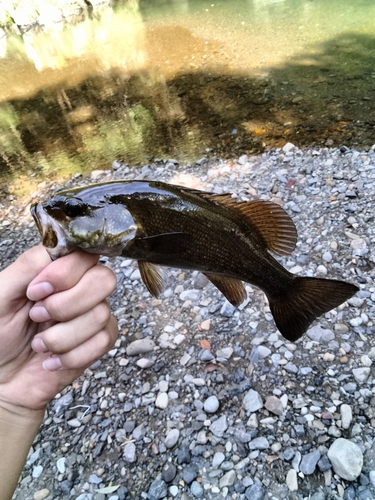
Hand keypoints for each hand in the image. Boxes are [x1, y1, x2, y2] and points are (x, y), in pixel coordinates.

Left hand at [0, 245, 117, 411]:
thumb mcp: (0, 295)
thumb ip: (29, 266)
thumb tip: (60, 251)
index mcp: (57, 270)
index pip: (84, 253)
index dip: (66, 272)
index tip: (36, 291)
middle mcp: (80, 288)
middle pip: (104, 279)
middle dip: (67, 304)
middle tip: (37, 317)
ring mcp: (93, 315)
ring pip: (101, 314)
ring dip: (62, 336)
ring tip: (39, 344)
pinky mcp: (99, 342)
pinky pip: (103, 341)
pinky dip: (72, 355)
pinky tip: (52, 360)